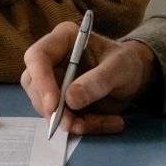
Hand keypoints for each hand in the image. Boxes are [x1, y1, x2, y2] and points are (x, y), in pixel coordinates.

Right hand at [20, 22, 156, 134]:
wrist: (131, 78)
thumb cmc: (125, 63)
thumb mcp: (121, 68)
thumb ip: (99, 80)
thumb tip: (70, 99)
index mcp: (63, 39)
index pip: (37, 57)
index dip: (41, 81)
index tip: (55, 106)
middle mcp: (51, 58)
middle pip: (34, 85)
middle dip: (55, 110)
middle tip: (77, 125)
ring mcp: (51, 80)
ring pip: (45, 106)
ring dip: (71, 121)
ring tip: (104, 122)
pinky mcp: (57, 100)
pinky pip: (60, 118)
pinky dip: (81, 126)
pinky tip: (106, 123)